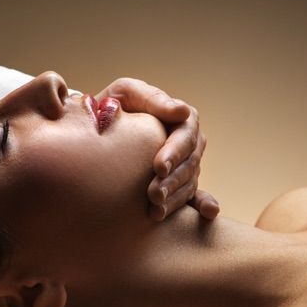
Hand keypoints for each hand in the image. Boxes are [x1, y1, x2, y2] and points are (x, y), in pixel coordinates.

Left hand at [94, 77, 219, 220]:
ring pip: (188, 183)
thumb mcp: (128, 93)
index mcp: (181, 119)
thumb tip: (182, 111)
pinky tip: (209, 213)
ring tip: (156, 211)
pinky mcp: (179, 185)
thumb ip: (152, 99)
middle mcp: (188, 143)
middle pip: (189, 163)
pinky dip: (203, 204)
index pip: (185, 135)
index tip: (159, 167)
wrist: (97, 129)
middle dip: (172, 180)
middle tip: (154, 194)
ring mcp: (186, 165)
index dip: (175, 151)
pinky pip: (195, 196)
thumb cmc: (113, 106)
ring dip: (175, 198)